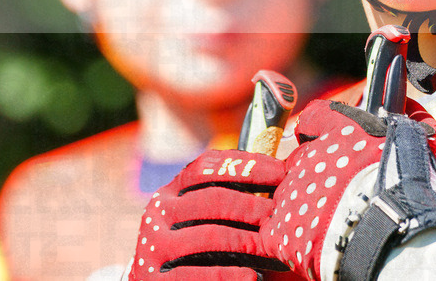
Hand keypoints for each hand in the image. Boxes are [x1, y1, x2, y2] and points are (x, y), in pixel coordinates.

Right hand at [127, 149, 289, 280]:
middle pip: (212, 199)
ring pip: (208, 235)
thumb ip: (229, 196)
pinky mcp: (153, 277)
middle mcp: (159, 212)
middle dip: (251, 205)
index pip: (207, 166)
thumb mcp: (203, 218)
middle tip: (279, 213)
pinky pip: (193, 274)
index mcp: (173, 191)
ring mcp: (152, 244)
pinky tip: (250, 276)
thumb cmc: (198, 249)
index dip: (247, 166)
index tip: (281, 173)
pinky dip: (226, 274)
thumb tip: (282, 170)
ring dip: (245, 239)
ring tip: (271, 245)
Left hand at [260, 99, 435, 280]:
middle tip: (334, 192)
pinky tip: (298, 241)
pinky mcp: (281, 231)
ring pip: (282, 189)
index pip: (318, 117)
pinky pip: (269, 226)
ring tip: (317, 218)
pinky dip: (281, 233)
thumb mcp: (426, 147)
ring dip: (297, 200)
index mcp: (343, 134)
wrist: (399, 239)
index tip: (324, 138)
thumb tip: (413, 105)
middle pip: (301, 157)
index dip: (319, 128)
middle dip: (313, 172)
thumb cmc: (417, 192)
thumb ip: (414, 123)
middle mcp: (312, 158)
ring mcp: (293, 193)